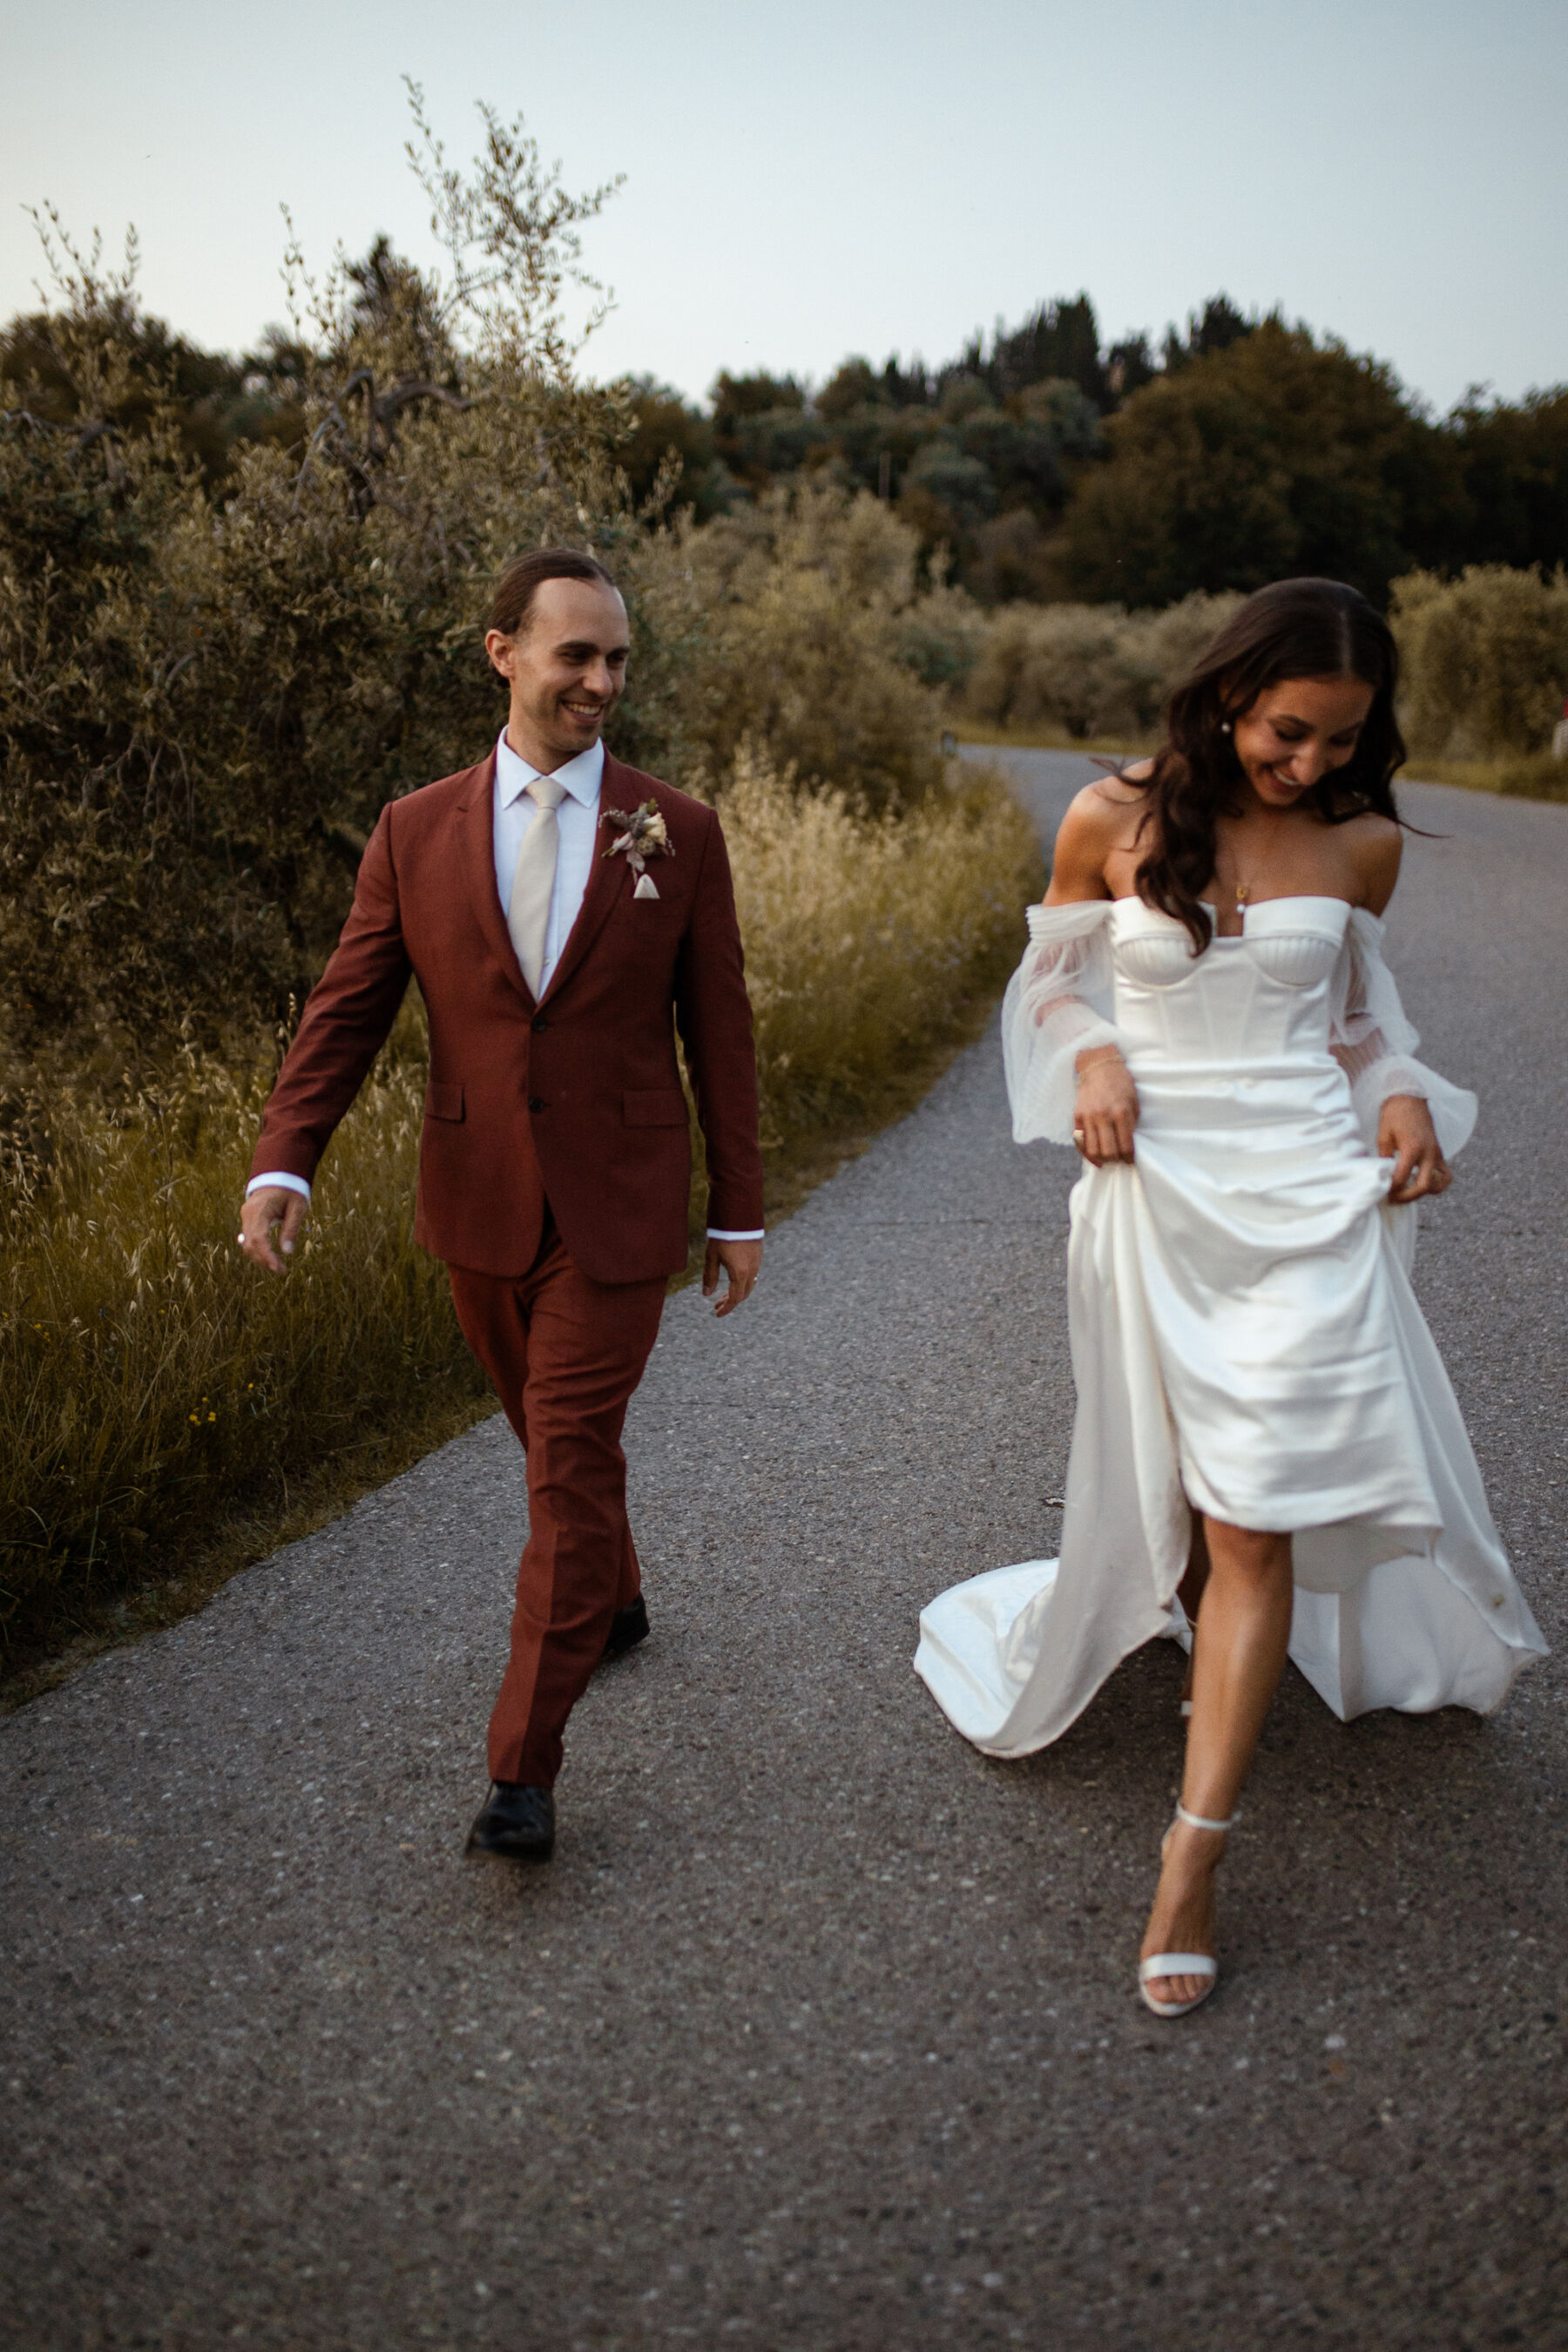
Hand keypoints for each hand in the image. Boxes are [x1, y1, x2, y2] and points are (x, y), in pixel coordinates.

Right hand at [238, 1186, 308, 1273]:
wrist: (278, 1175)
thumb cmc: (291, 1190)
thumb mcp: (297, 1207)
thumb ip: (291, 1228)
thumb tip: (287, 1252)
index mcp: (260, 1210)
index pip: (259, 1238)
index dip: (266, 1256)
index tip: (278, 1268)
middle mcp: (248, 1214)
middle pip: (249, 1244)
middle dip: (263, 1260)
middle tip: (281, 1270)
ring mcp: (245, 1217)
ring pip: (246, 1244)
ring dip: (260, 1258)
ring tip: (278, 1266)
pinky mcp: (247, 1220)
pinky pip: (248, 1239)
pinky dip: (257, 1250)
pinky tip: (270, 1257)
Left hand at [702, 1237, 761, 1316]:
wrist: (739, 1215)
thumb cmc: (723, 1235)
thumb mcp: (712, 1256)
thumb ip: (710, 1276)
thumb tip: (707, 1294)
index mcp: (740, 1273)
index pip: (735, 1298)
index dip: (726, 1308)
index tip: (717, 1314)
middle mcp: (751, 1271)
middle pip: (743, 1294)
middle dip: (730, 1302)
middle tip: (716, 1305)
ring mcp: (757, 1263)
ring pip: (749, 1285)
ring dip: (737, 1292)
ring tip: (723, 1295)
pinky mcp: (758, 1255)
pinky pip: (753, 1275)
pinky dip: (742, 1283)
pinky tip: (733, 1279)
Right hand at [1073, 1048, 1138, 1165]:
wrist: (1098, 1066)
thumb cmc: (1120, 1082)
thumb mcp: (1133, 1100)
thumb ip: (1131, 1122)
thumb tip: (1128, 1143)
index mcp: (1120, 1112)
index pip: (1125, 1145)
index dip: (1129, 1158)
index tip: (1130, 1161)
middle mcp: (1103, 1116)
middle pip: (1108, 1151)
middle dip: (1115, 1161)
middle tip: (1118, 1161)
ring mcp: (1088, 1116)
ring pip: (1092, 1149)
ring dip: (1100, 1159)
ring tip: (1106, 1160)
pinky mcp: (1077, 1116)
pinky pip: (1079, 1141)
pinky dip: (1086, 1152)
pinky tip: (1093, 1156)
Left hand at [1378, 1095, 1450, 1201]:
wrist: (1410, 1097)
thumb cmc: (1395, 1114)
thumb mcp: (1383, 1135)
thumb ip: (1384, 1158)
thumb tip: (1383, 1177)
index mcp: (1412, 1148)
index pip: (1402, 1178)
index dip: (1391, 1189)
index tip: (1382, 1191)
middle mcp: (1429, 1153)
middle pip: (1424, 1186)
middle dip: (1407, 1197)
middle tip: (1394, 1198)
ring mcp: (1437, 1154)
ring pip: (1439, 1184)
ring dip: (1423, 1192)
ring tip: (1408, 1191)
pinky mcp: (1440, 1153)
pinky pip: (1445, 1175)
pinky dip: (1437, 1184)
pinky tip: (1422, 1183)